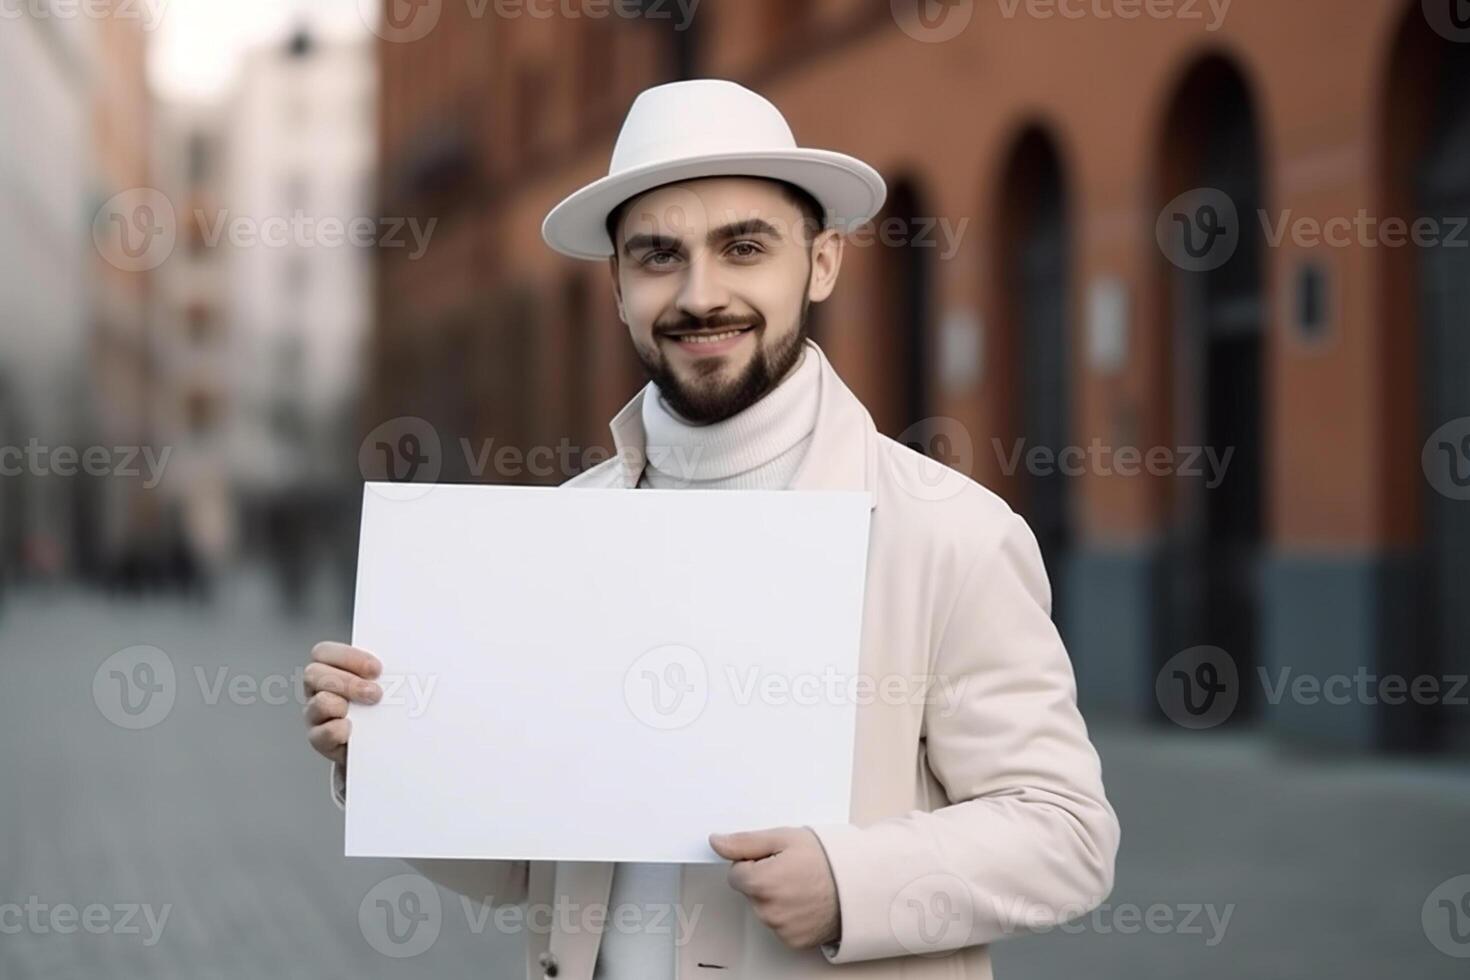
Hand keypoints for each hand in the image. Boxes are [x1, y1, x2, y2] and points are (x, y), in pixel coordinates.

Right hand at [303, 641, 382, 764]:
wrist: (386, 740)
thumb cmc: (385, 704)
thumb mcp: (386, 680)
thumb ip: (387, 669)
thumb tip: (413, 657)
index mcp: (330, 668)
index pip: (324, 652)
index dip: (348, 657)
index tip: (377, 668)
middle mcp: (318, 689)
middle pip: (314, 674)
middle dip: (348, 682)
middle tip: (376, 694)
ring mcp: (315, 715)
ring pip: (317, 703)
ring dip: (342, 705)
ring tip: (366, 712)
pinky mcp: (320, 740)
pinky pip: (320, 734)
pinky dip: (337, 731)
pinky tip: (352, 730)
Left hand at [709, 826, 840, 949]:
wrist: (860, 884)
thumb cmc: (827, 859)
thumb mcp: (784, 838)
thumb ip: (745, 842)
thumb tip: (717, 842)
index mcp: (760, 883)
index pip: (736, 873)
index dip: (754, 862)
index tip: (775, 859)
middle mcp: (767, 910)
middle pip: (750, 892)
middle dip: (764, 880)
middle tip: (791, 870)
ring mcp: (780, 928)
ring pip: (764, 909)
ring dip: (776, 898)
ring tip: (801, 885)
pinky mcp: (793, 940)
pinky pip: (779, 925)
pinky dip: (788, 914)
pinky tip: (805, 902)